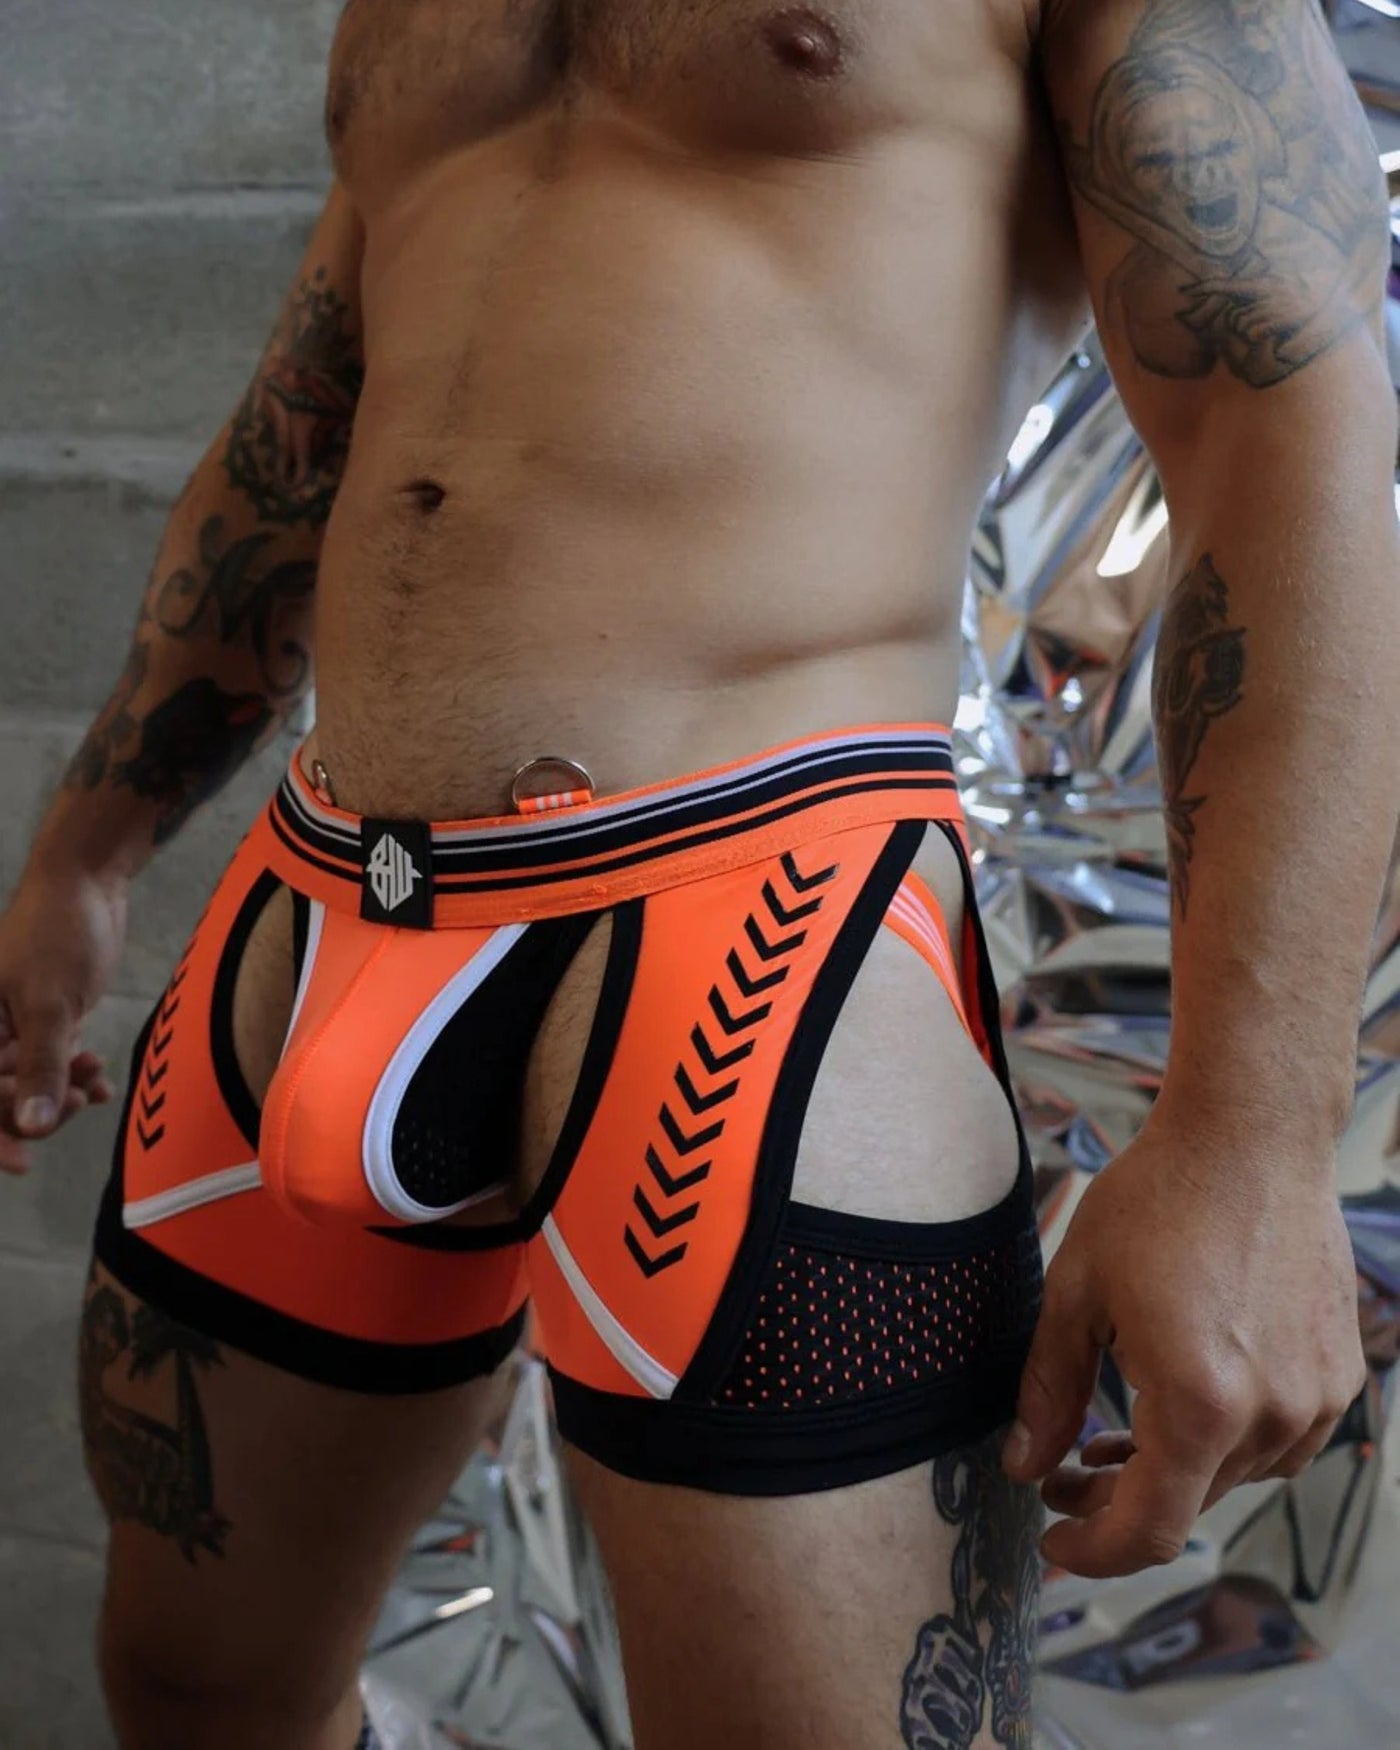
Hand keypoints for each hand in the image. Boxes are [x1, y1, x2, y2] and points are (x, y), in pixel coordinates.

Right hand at [0, 867, 127, 1174]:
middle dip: (35, 1111)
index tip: (22, 1164)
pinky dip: (75, 1078)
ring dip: (62, 1095)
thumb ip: (40, 1069)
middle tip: (77, 1102)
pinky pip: (53, 1065)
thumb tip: (30, 1128)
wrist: (88, 879)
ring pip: (30, 1086)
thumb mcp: (51, 1004)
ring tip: (94, 1082)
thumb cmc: (59, 932)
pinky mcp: (46, 1020)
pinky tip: (100, 1084)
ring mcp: (14, 1027)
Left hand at [1002, 1112, 1364, 1577]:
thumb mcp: (1076, 1292)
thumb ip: (1049, 1391)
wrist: (1250, 1139)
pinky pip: (1278, 1440)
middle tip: (1064, 1470)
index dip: (1094, 1552)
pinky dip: (1225, 1438)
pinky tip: (1185, 1395)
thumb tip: (1024, 1467)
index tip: (1052, 1540)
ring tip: (1116, 1432)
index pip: (1148, 1531)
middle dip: (1116, 1500)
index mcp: (1198, 1403)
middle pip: (1188, 1503)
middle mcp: (1270, 1415)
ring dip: (1172, 1469)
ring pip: (1233, 1476)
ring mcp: (1315, 1397)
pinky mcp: (1338, 1373)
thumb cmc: (1154, 1202)